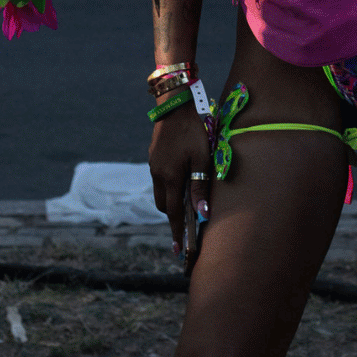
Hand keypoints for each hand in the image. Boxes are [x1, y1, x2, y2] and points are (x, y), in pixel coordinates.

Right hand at [148, 106, 211, 260]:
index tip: (179, 250)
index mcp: (169, 178)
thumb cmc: (194, 131)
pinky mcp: (155, 157)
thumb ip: (201, 187)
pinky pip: (160, 180)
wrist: (175, 106)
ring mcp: (154, 166)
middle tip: (187, 228)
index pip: (174, 213)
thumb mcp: (202, 158)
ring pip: (162, 192)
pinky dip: (170, 187)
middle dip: (175, 217)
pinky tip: (181, 182)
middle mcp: (158, 175)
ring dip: (172, 201)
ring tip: (187, 206)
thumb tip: (202, 214)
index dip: (178, 231)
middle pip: (165, 205)